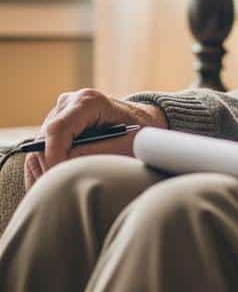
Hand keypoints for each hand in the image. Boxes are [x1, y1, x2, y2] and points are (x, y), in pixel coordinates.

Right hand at [23, 88, 168, 190]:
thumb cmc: (139, 134)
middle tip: (68, 190)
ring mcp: (59, 114)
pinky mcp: (55, 126)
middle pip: (44, 141)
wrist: (144, 124)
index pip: (57, 129)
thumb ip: (97, 152)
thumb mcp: (126, 145)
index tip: (61, 178)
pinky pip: (40, 151)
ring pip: (39, 148)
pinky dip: (48, 170)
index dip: (54, 156)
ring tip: (72, 186)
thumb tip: (65, 163)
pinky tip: (65, 181)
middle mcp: (69, 103)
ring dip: (50, 170)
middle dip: (52, 168)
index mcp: (88, 102)